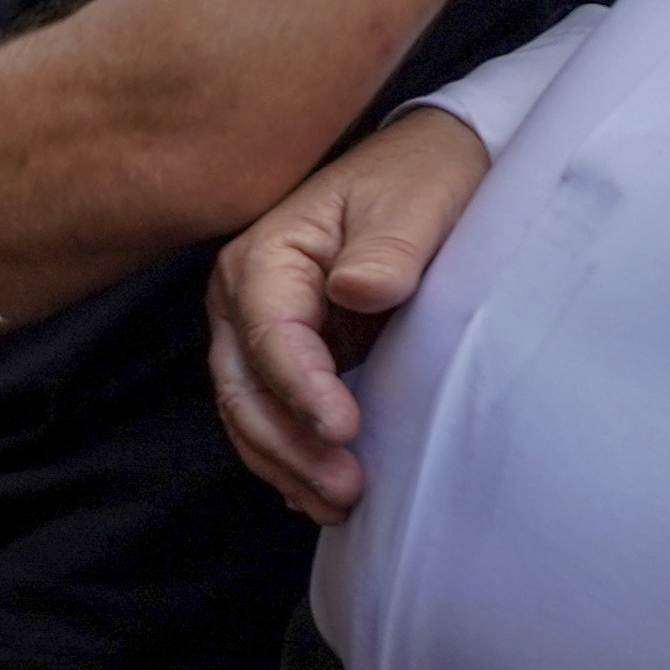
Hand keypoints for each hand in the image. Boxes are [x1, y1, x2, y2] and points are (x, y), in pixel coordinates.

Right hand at [213, 104, 491, 525]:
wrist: (427, 165)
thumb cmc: (420, 178)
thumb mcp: (414, 200)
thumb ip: (388, 247)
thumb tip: (358, 290)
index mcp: (266, 257)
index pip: (270, 335)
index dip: (301, 388)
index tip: (344, 428)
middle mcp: (243, 298)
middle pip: (243, 387)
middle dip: (289, 445)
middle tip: (345, 488)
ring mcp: (255, 330)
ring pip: (247, 411)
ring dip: (286, 463)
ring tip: (338, 504)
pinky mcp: (283, 354)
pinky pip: (270, 413)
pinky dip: (289, 456)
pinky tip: (317, 492)